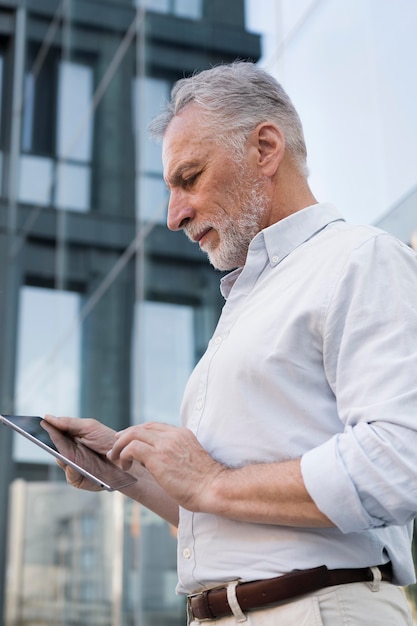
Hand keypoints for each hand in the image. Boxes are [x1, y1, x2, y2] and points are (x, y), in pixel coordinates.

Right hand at [43, 414, 116, 490]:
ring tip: (62, 451)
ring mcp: (73, 465)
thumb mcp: (89, 427)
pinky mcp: (79, 479)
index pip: (53, 434)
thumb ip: (69, 423)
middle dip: (48, 442)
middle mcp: (69, 452)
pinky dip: (72, 470)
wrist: (125, 459)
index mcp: (70, 438)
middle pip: (53, 447)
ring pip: (60, 461)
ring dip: (62, 456)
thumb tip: (47, 417)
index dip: (44, 430)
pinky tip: (73, 466)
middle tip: (43, 437)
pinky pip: (70, 475)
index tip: (36, 424)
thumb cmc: (108, 441)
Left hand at [107, 422, 224, 511]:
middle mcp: (173, 435)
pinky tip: (125, 465)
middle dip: (124, 436)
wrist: (214, 487)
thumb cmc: (205, 483)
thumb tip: (154, 462)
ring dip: (120, 445)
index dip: (138, 432)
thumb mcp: (190, 461)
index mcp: (182, 434)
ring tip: (115, 457)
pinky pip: (132, 448)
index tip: (128, 440)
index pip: (154, 426)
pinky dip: (124, 454)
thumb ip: (174, 455)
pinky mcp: (158, 457)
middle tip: (115, 446)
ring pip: (133, 434)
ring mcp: (165, 444)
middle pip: (141, 427)